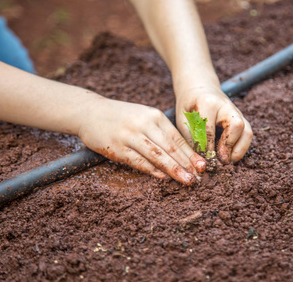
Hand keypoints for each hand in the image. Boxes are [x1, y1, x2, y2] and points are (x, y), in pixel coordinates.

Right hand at [78, 97, 205, 184]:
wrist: (90, 112)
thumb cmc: (121, 117)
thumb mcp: (143, 116)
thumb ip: (160, 131)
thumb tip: (181, 153)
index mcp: (154, 116)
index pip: (177, 138)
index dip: (191, 154)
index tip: (203, 166)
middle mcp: (144, 124)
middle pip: (170, 147)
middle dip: (187, 164)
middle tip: (199, 177)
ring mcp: (130, 135)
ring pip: (157, 155)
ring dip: (173, 170)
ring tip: (186, 180)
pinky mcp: (117, 147)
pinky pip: (138, 161)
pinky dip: (152, 170)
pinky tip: (163, 178)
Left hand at [175, 77, 252, 164]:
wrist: (200, 88)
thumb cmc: (189, 106)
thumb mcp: (183, 119)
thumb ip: (191, 137)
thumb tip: (199, 160)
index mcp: (208, 103)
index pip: (209, 129)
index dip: (207, 148)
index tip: (203, 162)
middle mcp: (227, 106)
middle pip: (236, 126)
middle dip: (228, 146)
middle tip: (219, 161)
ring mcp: (237, 112)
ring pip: (247, 132)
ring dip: (238, 150)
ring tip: (226, 162)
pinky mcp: (242, 119)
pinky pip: (247, 135)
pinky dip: (241, 148)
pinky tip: (230, 157)